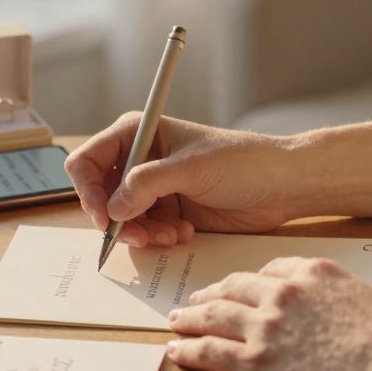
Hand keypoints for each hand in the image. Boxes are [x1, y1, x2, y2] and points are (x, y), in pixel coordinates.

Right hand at [65, 112, 300, 247]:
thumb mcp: (192, 168)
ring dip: (141, 232)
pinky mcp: (169, 210)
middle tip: (141, 236)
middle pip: (101, 194)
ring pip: (122, 218)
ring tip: (170, 235)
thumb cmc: (244, 161)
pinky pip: (145, 230)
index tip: (105, 217)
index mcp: (140, 133)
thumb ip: (147, 184)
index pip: (89, 160)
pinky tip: (183, 234)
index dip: (88, 190)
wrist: (282, 185)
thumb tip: (112, 208)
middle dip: (117, 219)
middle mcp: (141, 159)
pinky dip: (157, 237)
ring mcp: (154, 187)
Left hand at [166, 256, 371, 370]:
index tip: (241, 288)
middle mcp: (286, 293)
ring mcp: (266, 326)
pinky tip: (175, 352)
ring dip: (190, 317)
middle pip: (235, 287)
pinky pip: (209, 352)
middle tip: (196, 300)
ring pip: (213, 315)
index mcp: (319, 273)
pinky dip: (187, 350)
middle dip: (212, 293)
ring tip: (177, 322)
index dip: (251, 281)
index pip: (272, 270)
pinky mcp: (254, 363)